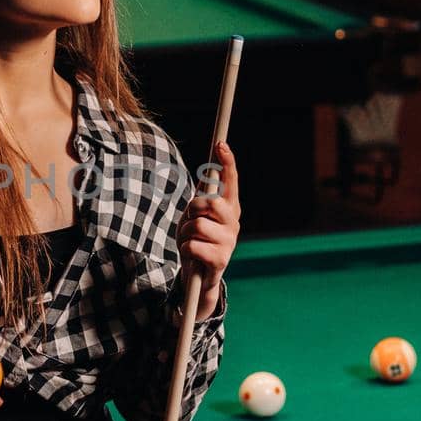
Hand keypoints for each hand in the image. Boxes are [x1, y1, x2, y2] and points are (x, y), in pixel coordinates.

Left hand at [176, 142, 239, 321]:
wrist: (198, 276)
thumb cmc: (197, 239)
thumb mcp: (197, 214)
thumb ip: (204, 194)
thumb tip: (210, 171)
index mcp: (230, 207)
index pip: (231, 180)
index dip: (227, 162)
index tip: (220, 144)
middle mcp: (234, 222)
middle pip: (210, 202)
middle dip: (193, 209)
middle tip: (192, 220)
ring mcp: (229, 241)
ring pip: (198, 225)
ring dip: (186, 233)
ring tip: (191, 241)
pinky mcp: (220, 260)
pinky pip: (193, 245)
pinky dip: (186, 249)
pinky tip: (193, 255)